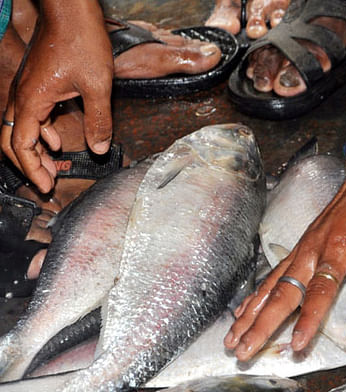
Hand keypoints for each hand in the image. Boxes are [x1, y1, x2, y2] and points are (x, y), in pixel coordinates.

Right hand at [0, 0, 111, 192]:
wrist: (72, 11)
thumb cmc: (81, 41)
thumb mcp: (98, 86)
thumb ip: (98, 120)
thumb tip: (99, 148)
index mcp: (32, 100)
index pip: (22, 145)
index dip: (32, 169)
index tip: (47, 186)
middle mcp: (23, 96)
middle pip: (13, 139)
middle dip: (28, 164)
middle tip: (48, 182)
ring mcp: (28, 89)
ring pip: (22, 128)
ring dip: (36, 149)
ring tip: (54, 166)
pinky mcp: (37, 84)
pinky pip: (32, 114)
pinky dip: (41, 131)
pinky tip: (56, 139)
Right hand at [225, 151, 345, 360]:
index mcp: (339, 246)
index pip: (320, 290)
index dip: (308, 319)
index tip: (297, 344)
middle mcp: (314, 248)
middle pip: (282, 293)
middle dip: (261, 325)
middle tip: (242, 351)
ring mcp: (304, 247)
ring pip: (271, 286)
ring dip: (250, 314)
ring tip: (232, 339)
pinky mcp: (302, 246)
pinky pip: (274, 275)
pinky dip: (256, 295)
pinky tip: (243, 311)